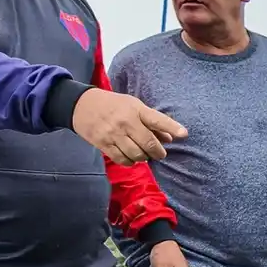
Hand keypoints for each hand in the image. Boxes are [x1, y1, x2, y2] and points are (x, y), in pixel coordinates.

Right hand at [72, 89, 187, 164]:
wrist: (81, 105)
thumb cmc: (113, 105)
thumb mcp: (134, 106)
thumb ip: (152, 122)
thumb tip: (170, 138)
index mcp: (136, 110)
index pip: (157, 119)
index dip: (172, 127)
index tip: (184, 134)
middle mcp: (125, 122)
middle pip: (148, 143)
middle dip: (158, 152)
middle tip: (160, 154)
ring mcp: (113, 134)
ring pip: (136, 154)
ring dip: (144, 158)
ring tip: (144, 154)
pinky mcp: (103, 144)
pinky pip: (122, 159)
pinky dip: (131, 162)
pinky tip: (132, 158)